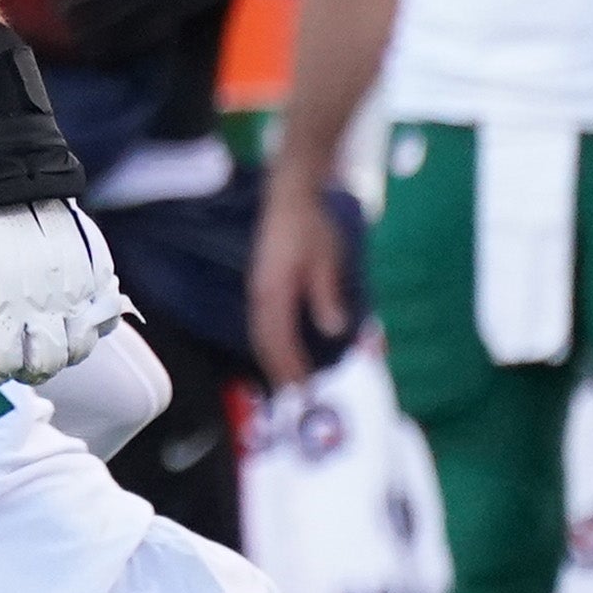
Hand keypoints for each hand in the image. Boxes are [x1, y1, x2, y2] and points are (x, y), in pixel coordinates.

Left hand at [0, 195, 126, 382]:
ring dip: (63, 352)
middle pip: (49, 363)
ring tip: (46, 340)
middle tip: (19, 360)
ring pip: (82, 346)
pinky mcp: (96, 270)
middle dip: (30, 369)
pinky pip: (106, 315)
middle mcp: (43, 301)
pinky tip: (73, 318)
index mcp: (1, 303)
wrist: (7, 169)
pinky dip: (93, 326)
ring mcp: (75, 287)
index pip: (7, 364)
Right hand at [250, 180, 353, 389]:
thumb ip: (327, 296)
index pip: (280, 338)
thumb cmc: (311, 227)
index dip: (291, 365)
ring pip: (260, 333)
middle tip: (296, 394)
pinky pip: (261, 322)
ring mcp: (257, 290)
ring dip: (273, 358)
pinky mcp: (261, 286)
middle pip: (264, 341)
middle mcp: (260, 295)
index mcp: (275, 291)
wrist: (290, 199)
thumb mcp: (327, 260)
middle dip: (279, 368)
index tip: (304, 387)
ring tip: (287, 378)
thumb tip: (334, 329)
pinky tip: (281, 349)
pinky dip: (270, 342)